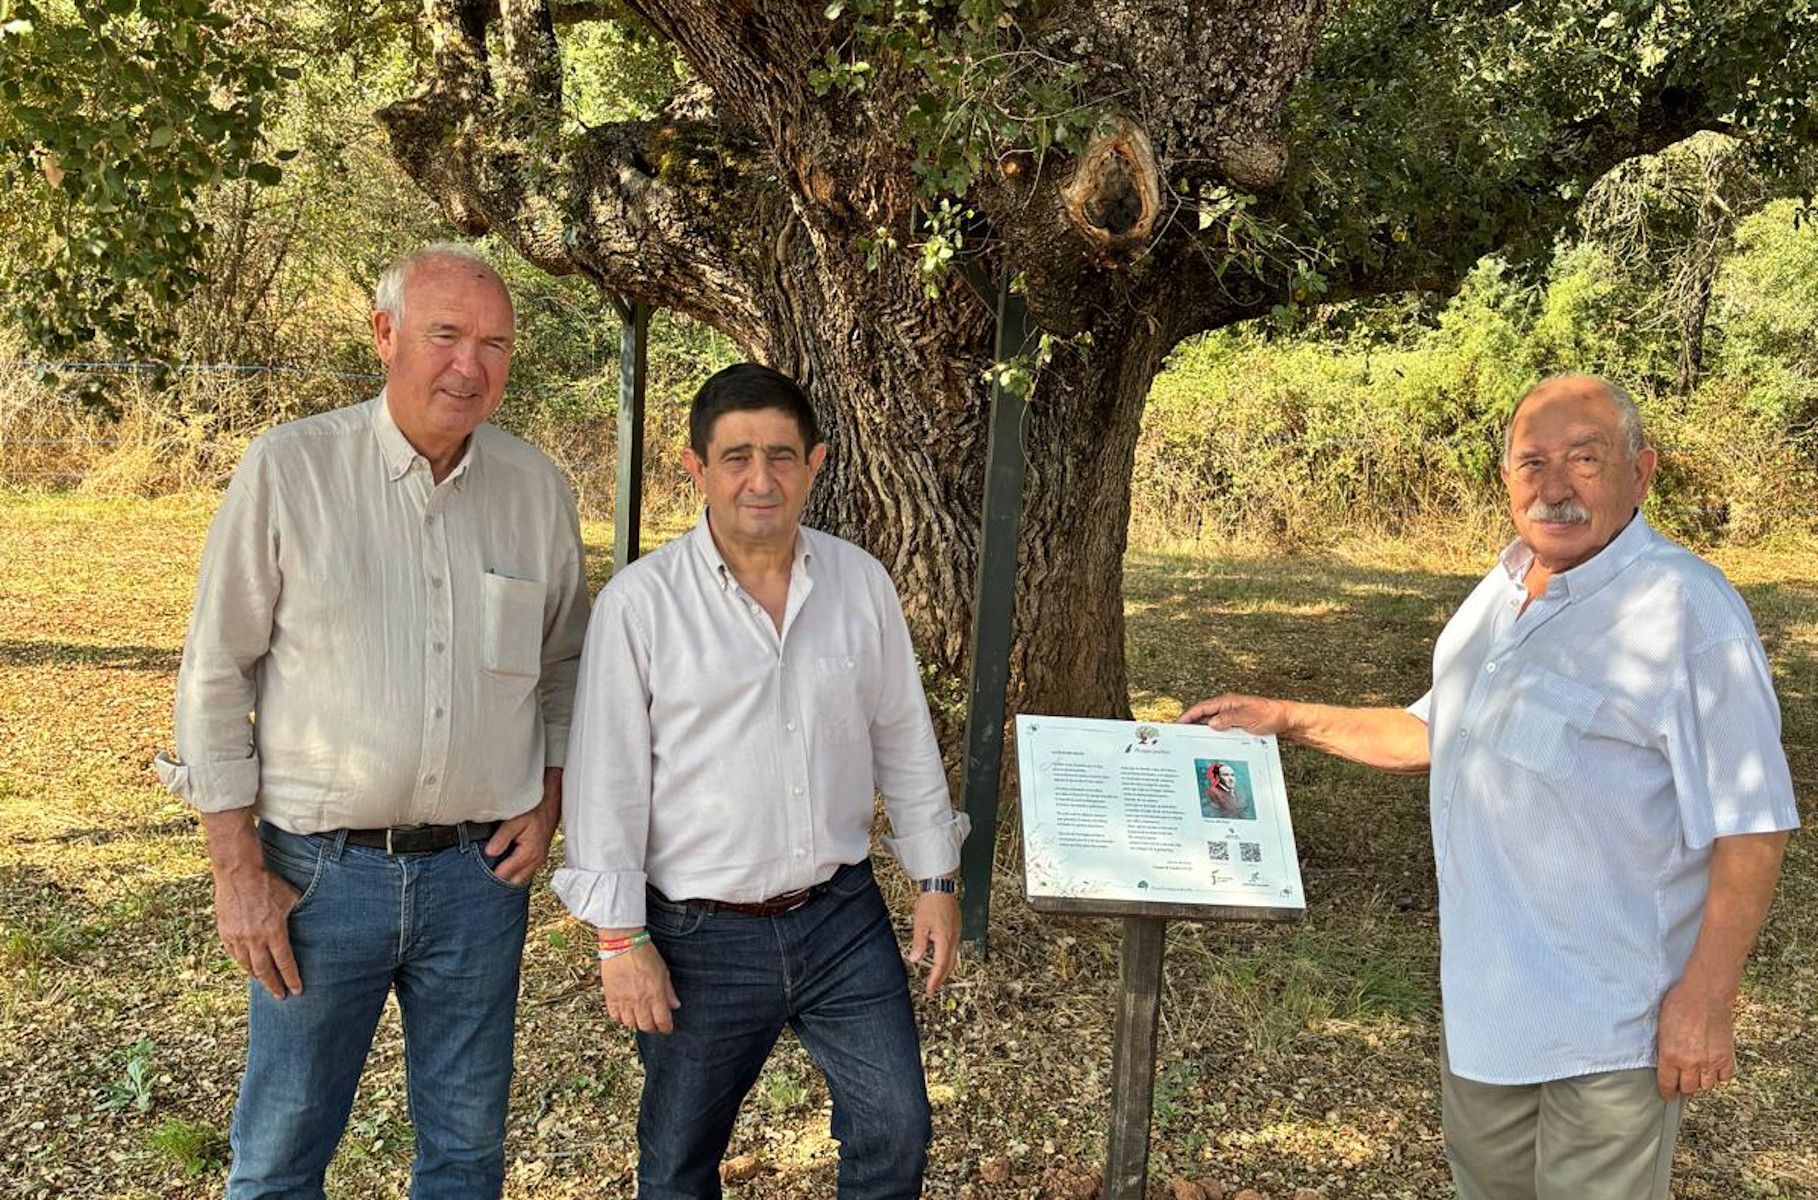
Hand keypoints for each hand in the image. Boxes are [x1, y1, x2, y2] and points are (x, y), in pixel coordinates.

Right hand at [213, 860, 303, 998]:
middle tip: (281, 996)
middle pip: (265, 971)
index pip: (285, 963)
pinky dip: (241, 963)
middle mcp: (255, 939)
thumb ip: (297, 913)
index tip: (297, 991)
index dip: (291, 979)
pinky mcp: (225, 932)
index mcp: (274, 932)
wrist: (239, 873)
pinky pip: (233, 954)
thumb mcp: (291, 898)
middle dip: (274, 986)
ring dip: (257, 976)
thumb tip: (306, 921)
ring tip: (265, 983)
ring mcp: (238, 937)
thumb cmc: (269, 883)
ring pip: (247, 965)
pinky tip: (247, 966)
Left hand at [483, 766, 561, 884]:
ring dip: (507, 875)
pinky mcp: (538, 858)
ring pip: (519, 878)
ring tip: (492, 868)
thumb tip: (489, 853)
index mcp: (528, 854)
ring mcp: (538, 861)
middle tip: (482, 873)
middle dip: (498, 879)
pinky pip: (524, 872)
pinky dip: (514, 870)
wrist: (550, 804)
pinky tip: (504, 863)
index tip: (477, 874)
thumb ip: (502, 837)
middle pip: (513, 881)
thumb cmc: (534, 810)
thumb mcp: (515, 820)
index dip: (489, 875)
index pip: (505, 875)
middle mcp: (535, 861)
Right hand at [599, 941, 680, 1033]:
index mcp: (655, 994)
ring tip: (640, 1018)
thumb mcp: (663, 971)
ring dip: (636, 1023)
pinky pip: (614, 1016)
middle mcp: (639, 1001)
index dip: (666, 1028)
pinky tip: (626, 1012)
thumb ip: (669, 991)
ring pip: (630, 1024)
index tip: (667, 1028)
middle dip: (652, 1028)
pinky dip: (621, 1018)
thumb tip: (675, 1005)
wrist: (623, 944)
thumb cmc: (645, 954)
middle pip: (646, 1026)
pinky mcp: (610, 997)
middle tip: (655, 1025)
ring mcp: (624, 1000)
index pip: (662, 1021)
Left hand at [906, 890, 960, 993]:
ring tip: (936, 975)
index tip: (929, 989)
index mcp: (945, 939)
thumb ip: (919, 943)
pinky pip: (953, 947)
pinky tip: (939, 956)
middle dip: (942, 978)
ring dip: (944, 968)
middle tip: (933, 987)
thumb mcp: (920, 924)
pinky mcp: (956, 927)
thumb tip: (915, 959)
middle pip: (950, 964)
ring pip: (953, 956)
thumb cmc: (931, 901)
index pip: (941, 965)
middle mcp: (954, 938)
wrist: (941, 885)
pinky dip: (947, 956)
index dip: (935, 979)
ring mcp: (957, 932)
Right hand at [1178, 692, 1292, 735]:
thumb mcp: (1249, 716)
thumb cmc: (1270, 715)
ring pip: (1210, 725)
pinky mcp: (1236, 726)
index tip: (1176, 724)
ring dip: (1200, 733)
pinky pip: (1220, 731)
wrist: (1286, 721)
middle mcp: (1227, 708)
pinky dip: (1212, 737)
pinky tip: (1209, 746)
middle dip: (1189, 725)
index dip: (1187, 716)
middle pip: (1202, 716)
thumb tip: (1211, 723)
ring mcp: (1231, 717)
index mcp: (1227, 702)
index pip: (1201, 708)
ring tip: (1188, 743)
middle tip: (1177, 736)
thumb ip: (1229, 718)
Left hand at [1656, 978, 1736, 1099]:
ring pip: (1706, 1086)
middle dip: (1683, 1086)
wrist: (1705, 995)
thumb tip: (1665, 1062)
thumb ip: (1664, 1048)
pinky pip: (1724, 1077)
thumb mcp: (1661, 1027)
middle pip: (1688, 1088)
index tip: (1668, 1095)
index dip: (1667, 1092)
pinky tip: (1714, 1067)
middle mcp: (1691, 1063)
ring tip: (1697, 1073)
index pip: (1667, 1084)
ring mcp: (1711, 1062)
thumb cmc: (1678, 1004)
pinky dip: (1719, 1075)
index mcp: (1670, 1055)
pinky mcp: (1727, 1057)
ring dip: (1701, 1081)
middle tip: (1682, 1081)